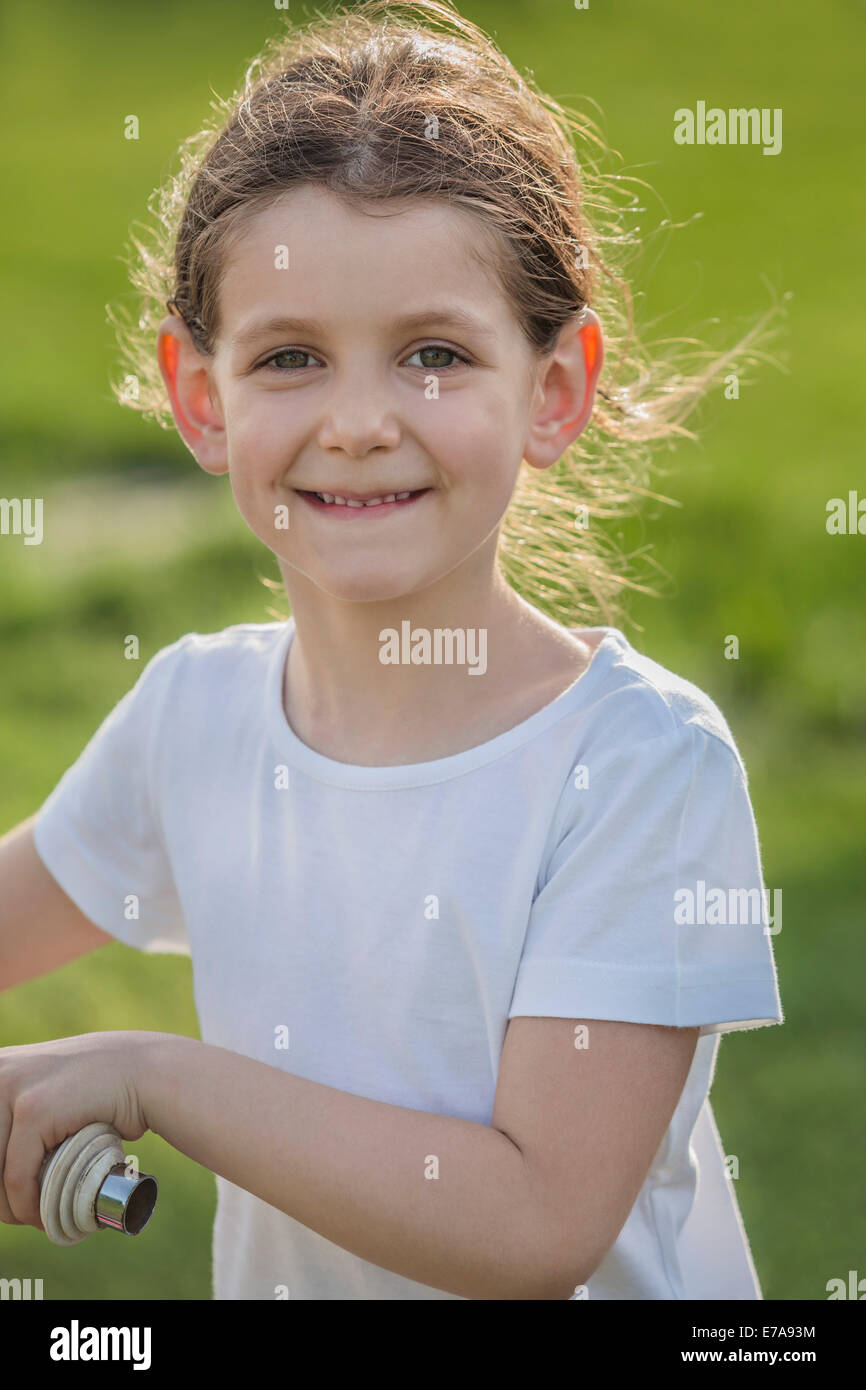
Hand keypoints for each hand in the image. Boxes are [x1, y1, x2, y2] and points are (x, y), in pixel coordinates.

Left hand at [0, 1030, 153, 1230]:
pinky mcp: (35, 1110)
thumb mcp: (45, 1088)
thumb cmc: (98, 1088)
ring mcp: (13, 1087)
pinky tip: (44, 1213)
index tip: (10, 1199)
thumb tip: (3, 1175)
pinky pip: (17, 1176)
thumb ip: (16, 1112)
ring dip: (13, 1207)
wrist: (145, 1073)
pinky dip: (28, 1204)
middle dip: (0, 1197)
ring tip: (38, 1215)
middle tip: (27, 1214)